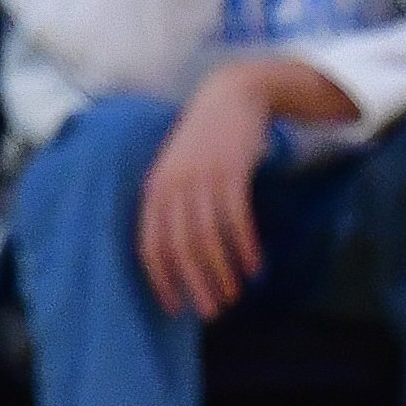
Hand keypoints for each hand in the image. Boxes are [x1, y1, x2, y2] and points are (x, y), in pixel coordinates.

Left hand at [136, 61, 281, 319]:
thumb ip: (171, 205)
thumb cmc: (204, 140)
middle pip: (180, 248)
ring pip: (208, 238)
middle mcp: (173, 186)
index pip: (150, 246)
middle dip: (196, 284)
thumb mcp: (176, 169)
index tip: (176, 309)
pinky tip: (255, 266)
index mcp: (154, 190)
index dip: (162, 280)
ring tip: (236, 293)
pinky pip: (236, 219)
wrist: (232, 94)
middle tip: (213, 311)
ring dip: (222, 271)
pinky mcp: (230, 171)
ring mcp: (202, 177)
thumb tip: (176, 255)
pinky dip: (245, 246)